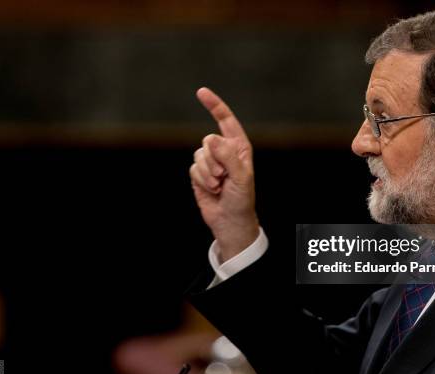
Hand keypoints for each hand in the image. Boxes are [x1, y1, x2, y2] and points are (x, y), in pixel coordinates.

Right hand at [190, 87, 259, 262]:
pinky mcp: (199, 173)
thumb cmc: (242, 198)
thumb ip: (228, 156)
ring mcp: (210, 162)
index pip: (226, 121)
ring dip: (207, 174)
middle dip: (214, 161)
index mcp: (239, 147)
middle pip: (208, 141)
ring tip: (219, 186)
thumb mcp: (241, 177)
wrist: (229, 219)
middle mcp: (224, 151)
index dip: (214, 105)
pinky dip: (201, 180)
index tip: (201, 92)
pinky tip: (211, 190)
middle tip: (224, 177)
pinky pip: (192, 168)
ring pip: (198, 155)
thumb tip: (211, 138)